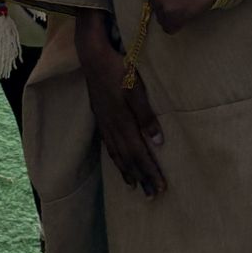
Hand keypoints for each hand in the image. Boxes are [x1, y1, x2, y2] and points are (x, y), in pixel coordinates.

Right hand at [75, 11, 164, 197]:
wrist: (91, 56)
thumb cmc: (118, 68)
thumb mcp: (136, 88)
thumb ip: (146, 115)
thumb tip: (157, 142)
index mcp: (122, 122)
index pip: (138, 153)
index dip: (149, 171)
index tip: (160, 187)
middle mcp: (112, 127)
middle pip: (128, 158)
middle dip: (141, 177)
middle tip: (151, 196)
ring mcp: (104, 122)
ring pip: (117, 154)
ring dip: (127, 171)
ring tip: (134, 186)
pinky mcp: (100, 116)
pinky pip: (108, 144)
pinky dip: (115, 158)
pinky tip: (118, 161)